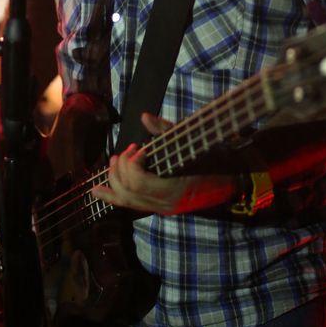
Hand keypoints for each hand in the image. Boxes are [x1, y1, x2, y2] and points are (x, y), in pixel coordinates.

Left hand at [90, 112, 236, 215]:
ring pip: (125, 200)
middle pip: (128, 191)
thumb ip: (166, 130)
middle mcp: (165, 204)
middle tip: (125, 151)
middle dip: (120, 168)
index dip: (132, 164)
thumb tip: (144, 117)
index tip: (140, 148)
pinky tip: (97, 191)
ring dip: (113, 179)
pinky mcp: (159, 208)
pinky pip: (130, 205)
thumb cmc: (211, 158)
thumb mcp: (191, 140)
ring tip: (114, 161)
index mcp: (174, 189)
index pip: (139, 182)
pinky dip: (112, 196)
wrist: (228, 179)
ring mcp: (161, 209)